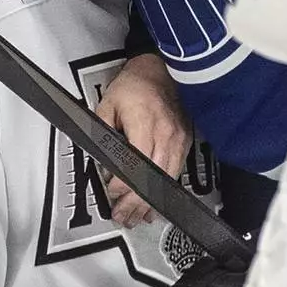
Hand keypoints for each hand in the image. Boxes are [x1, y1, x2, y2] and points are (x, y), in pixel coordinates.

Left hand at [95, 52, 191, 225]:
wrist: (160, 68)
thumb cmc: (133, 84)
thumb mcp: (108, 103)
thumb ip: (103, 131)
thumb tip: (101, 160)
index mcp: (145, 122)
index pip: (136, 162)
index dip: (123, 183)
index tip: (111, 193)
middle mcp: (166, 134)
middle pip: (152, 177)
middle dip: (136, 201)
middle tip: (122, 217)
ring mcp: (179, 139)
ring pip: (166, 179)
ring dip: (150, 202)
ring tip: (137, 218)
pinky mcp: (185, 141)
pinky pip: (175, 172)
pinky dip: (164, 190)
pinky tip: (155, 204)